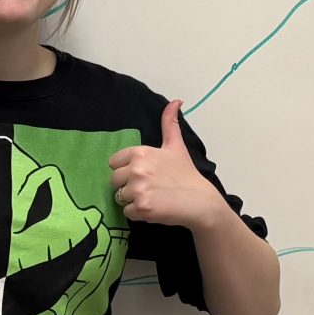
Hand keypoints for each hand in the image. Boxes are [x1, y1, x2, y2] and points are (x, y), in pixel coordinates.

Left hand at [110, 101, 222, 229]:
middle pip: (114, 181)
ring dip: (132, 200)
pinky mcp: (142, 208)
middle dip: (127, 186)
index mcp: (140, 153)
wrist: (200, 201)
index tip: (142, 174)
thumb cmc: (186, 174)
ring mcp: (138, 190)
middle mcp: (136, 170)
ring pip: (120, 198)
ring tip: (152, 197)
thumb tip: (176, 101)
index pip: (113, 163)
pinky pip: (127, 213)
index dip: (125, 169)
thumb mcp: (176, 146)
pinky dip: (138, 213)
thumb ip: (170, 124)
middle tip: (148, 187)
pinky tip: (153, 208)